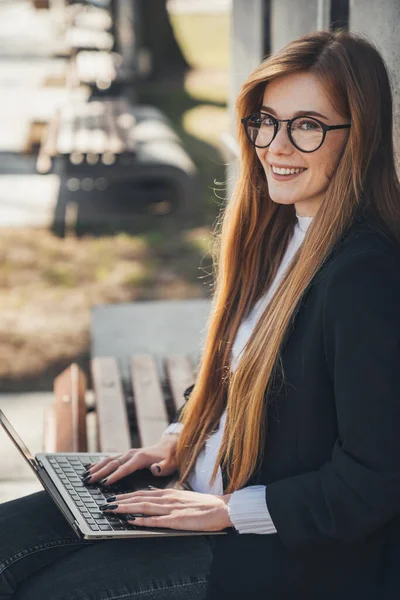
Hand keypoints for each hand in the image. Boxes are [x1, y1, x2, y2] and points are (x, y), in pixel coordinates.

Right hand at [83, 434, 178, 485]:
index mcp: (140, 458)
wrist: (170, 447)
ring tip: (85, 475)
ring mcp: (128, 453)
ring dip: (96, 467)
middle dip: (99, 472)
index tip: (104, 483)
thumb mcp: (169, 465)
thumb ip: (162, 468)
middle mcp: (131, 454)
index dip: (114, 476)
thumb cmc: (170, 459)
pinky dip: (99, 462)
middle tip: (88, 481)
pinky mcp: (126, 455)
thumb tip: (155, 469)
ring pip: (109, 460)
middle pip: (113, 463)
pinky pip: (110, 458)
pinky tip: (90, 467)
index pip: (124, 468)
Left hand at [102, 487, 232, 531]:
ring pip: (144, 507)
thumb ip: (166, 498)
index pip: (141, 493)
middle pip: (139, 498)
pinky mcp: (178, 520)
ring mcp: (172, 509)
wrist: (221, 508)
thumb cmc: (203, 505)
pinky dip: (143, 520)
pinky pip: (157, 520)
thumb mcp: (181, 498)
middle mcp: (167, 498)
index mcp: (168, 493)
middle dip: (120, 501)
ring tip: (112, 510)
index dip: (125, 496)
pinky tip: (132, 521)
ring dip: (126, 508)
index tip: (112, 499)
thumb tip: (151, 498)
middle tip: (105, 504)